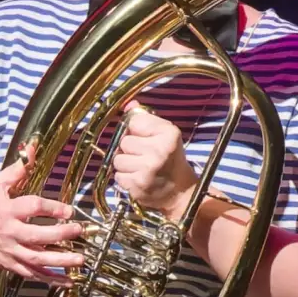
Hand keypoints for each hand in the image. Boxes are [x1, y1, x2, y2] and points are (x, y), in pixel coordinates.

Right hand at [0, 148, 85, 282]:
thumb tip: (32, 148)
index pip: (31, 208)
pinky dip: (52, 279)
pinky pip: (34, 275)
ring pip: (37, 259)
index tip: (68, 210)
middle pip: (36, 236)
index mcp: (6, 211)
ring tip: (80, 259)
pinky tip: (70, 280)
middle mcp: (9, 233)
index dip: (51, 208)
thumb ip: (17, 170)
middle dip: (60, 235)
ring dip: (60, 261)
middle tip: (78, 231)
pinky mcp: (13, 265)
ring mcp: (11, 252)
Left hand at [112, 102, 197, 220]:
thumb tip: (128, 104)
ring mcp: (148, 169)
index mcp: (168, 134)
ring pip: (117, 160)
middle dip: (130, 149)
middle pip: (124, 142)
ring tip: (140, 168)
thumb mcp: (165, 135)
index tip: (145, 138)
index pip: (134, 122)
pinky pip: (118, 176)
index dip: (135, 130)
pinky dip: (125, 178)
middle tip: (143, 156)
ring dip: (125, 165)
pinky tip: (138, 179)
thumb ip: (146, 119)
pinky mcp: (138, 185)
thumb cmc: (171, 159)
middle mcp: (159, 150)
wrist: (180, 193)